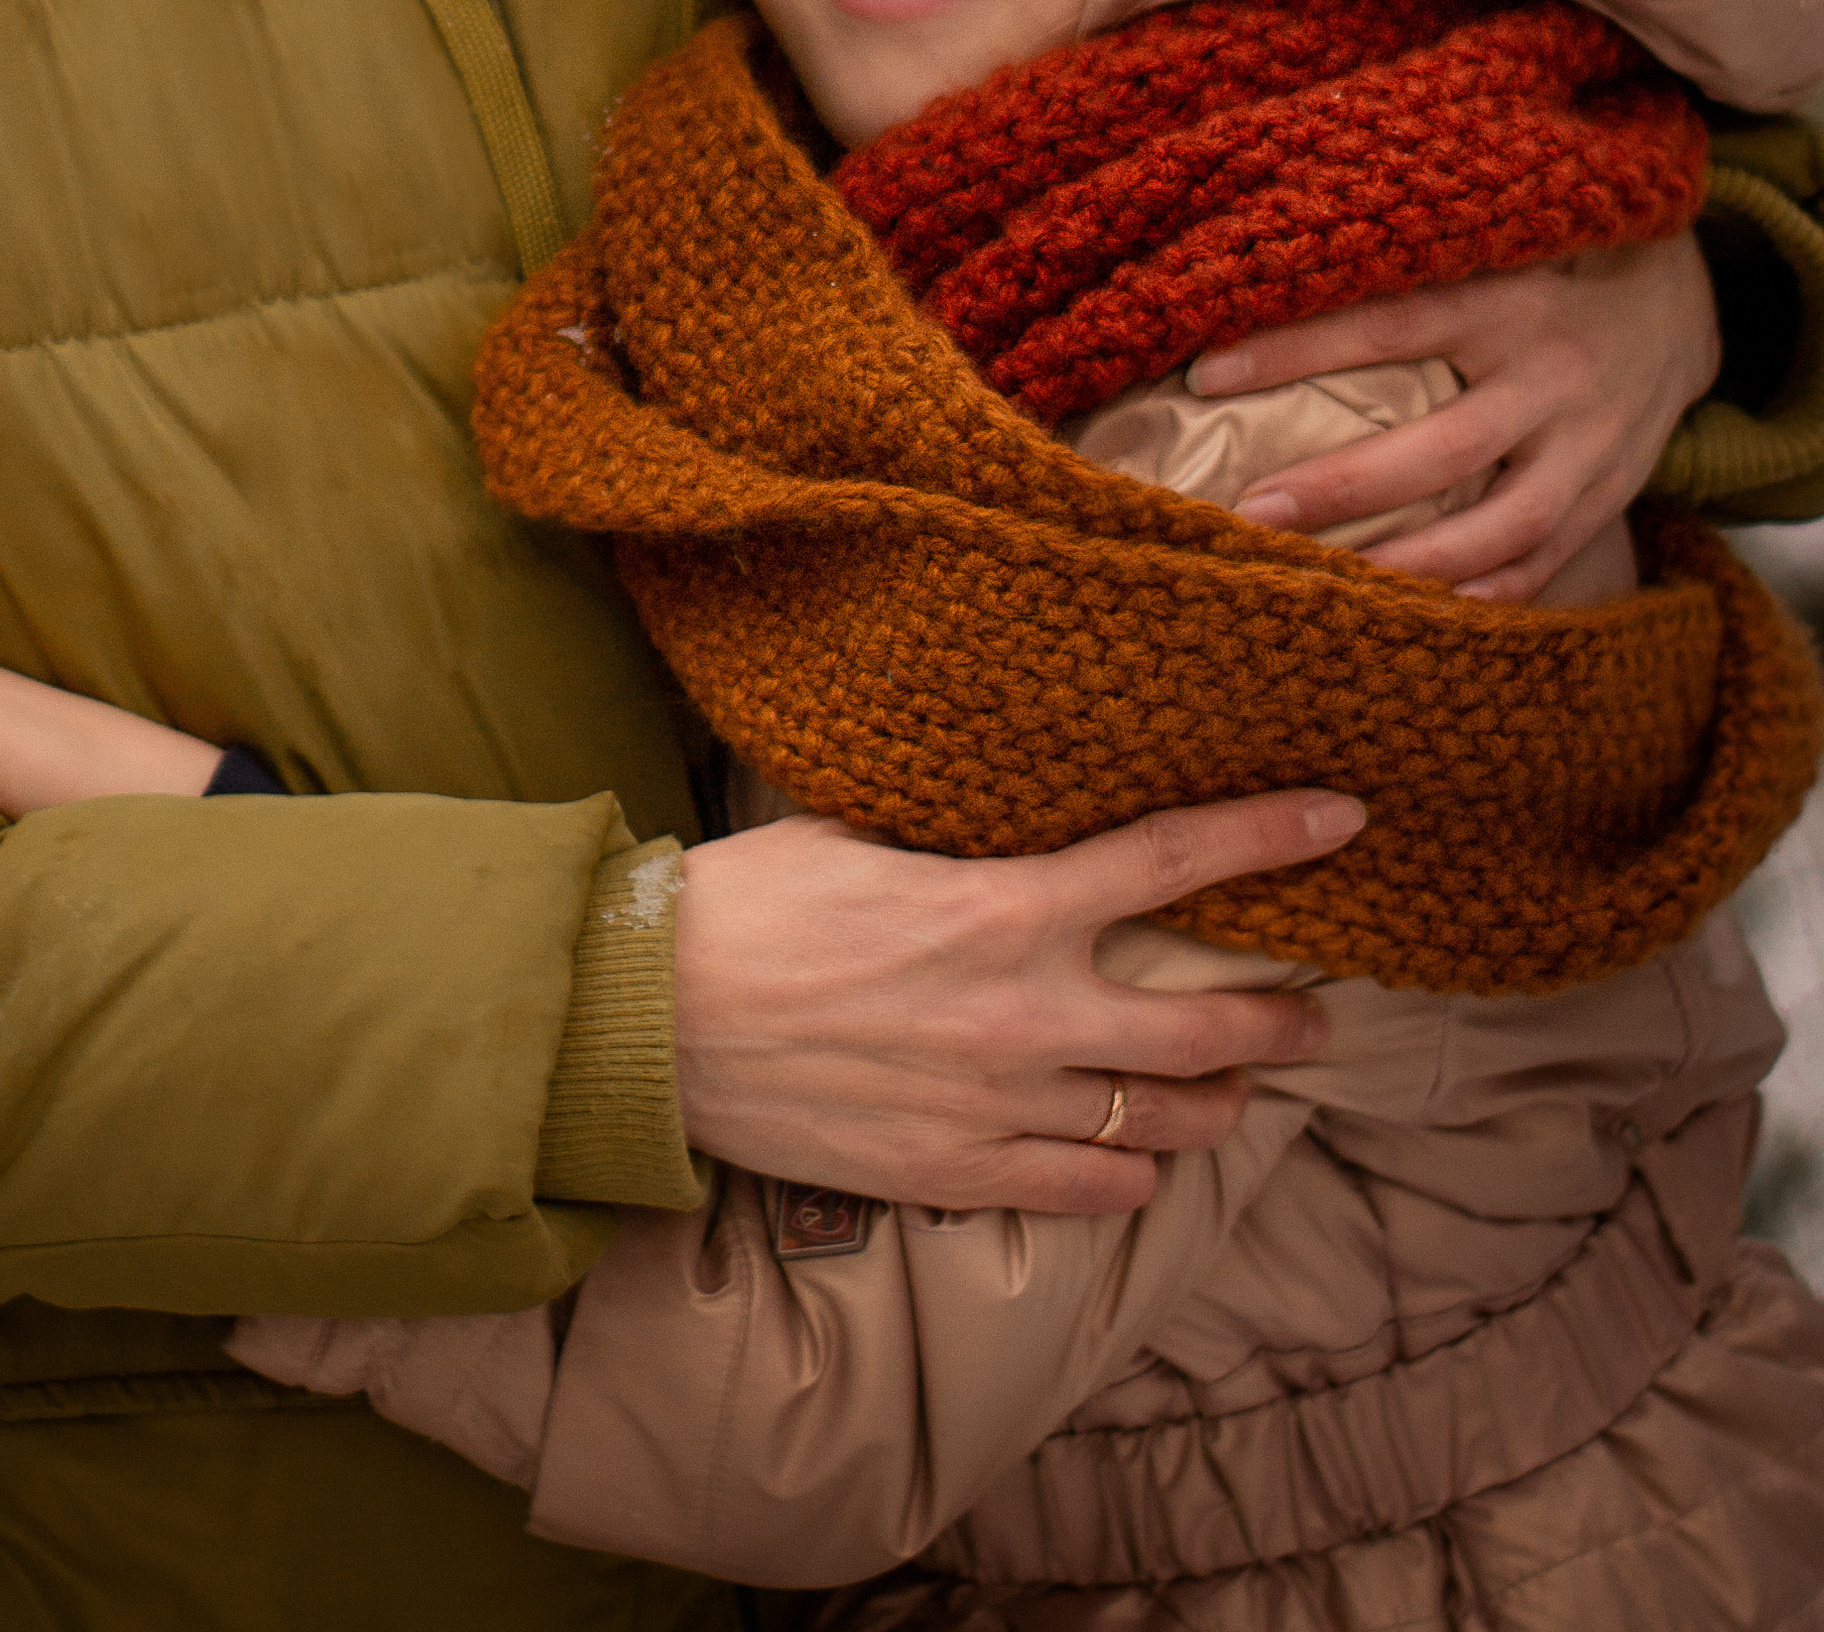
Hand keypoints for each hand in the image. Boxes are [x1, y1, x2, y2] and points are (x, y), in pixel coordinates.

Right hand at [671, 791, 1360, 1213]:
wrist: (656, 1018)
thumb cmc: (750, 904)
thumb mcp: (862, 831)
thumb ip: (961, 836)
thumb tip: (1020, 811)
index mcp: (1003, 906)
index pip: (1169, 861)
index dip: (1268, 835)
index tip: (1341, 819)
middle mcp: (1022, 1013)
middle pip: (1204, 1029)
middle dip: (1280, 1022)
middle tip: (1315, 1017)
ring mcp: (995, 1106)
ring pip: (1162, 1122)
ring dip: (1215, 1106)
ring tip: (1235, 1092)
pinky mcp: (955, 1174)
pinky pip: (1086, 1186)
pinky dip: (1127, 1171)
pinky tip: (1137, 1155)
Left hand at [1191, 234, 1720, 602]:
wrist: (1682, 307)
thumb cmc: (1544, 268)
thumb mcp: (1489, 244)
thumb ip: (1400, 260)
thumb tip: (1254, 263)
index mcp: (1508, 303)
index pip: (1388, 325)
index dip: (1297, 351)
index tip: (1206, 376)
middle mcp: (1552, 379)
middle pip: (1441, 450)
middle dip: (1342, 488)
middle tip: (1250, 510)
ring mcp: (1588, 451)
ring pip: (1497, 527)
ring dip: (1407, 565)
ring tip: (1319, 586)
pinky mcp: (1605, 500)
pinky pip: (1543, 564)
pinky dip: (1479, 597)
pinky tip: (1411, 617)